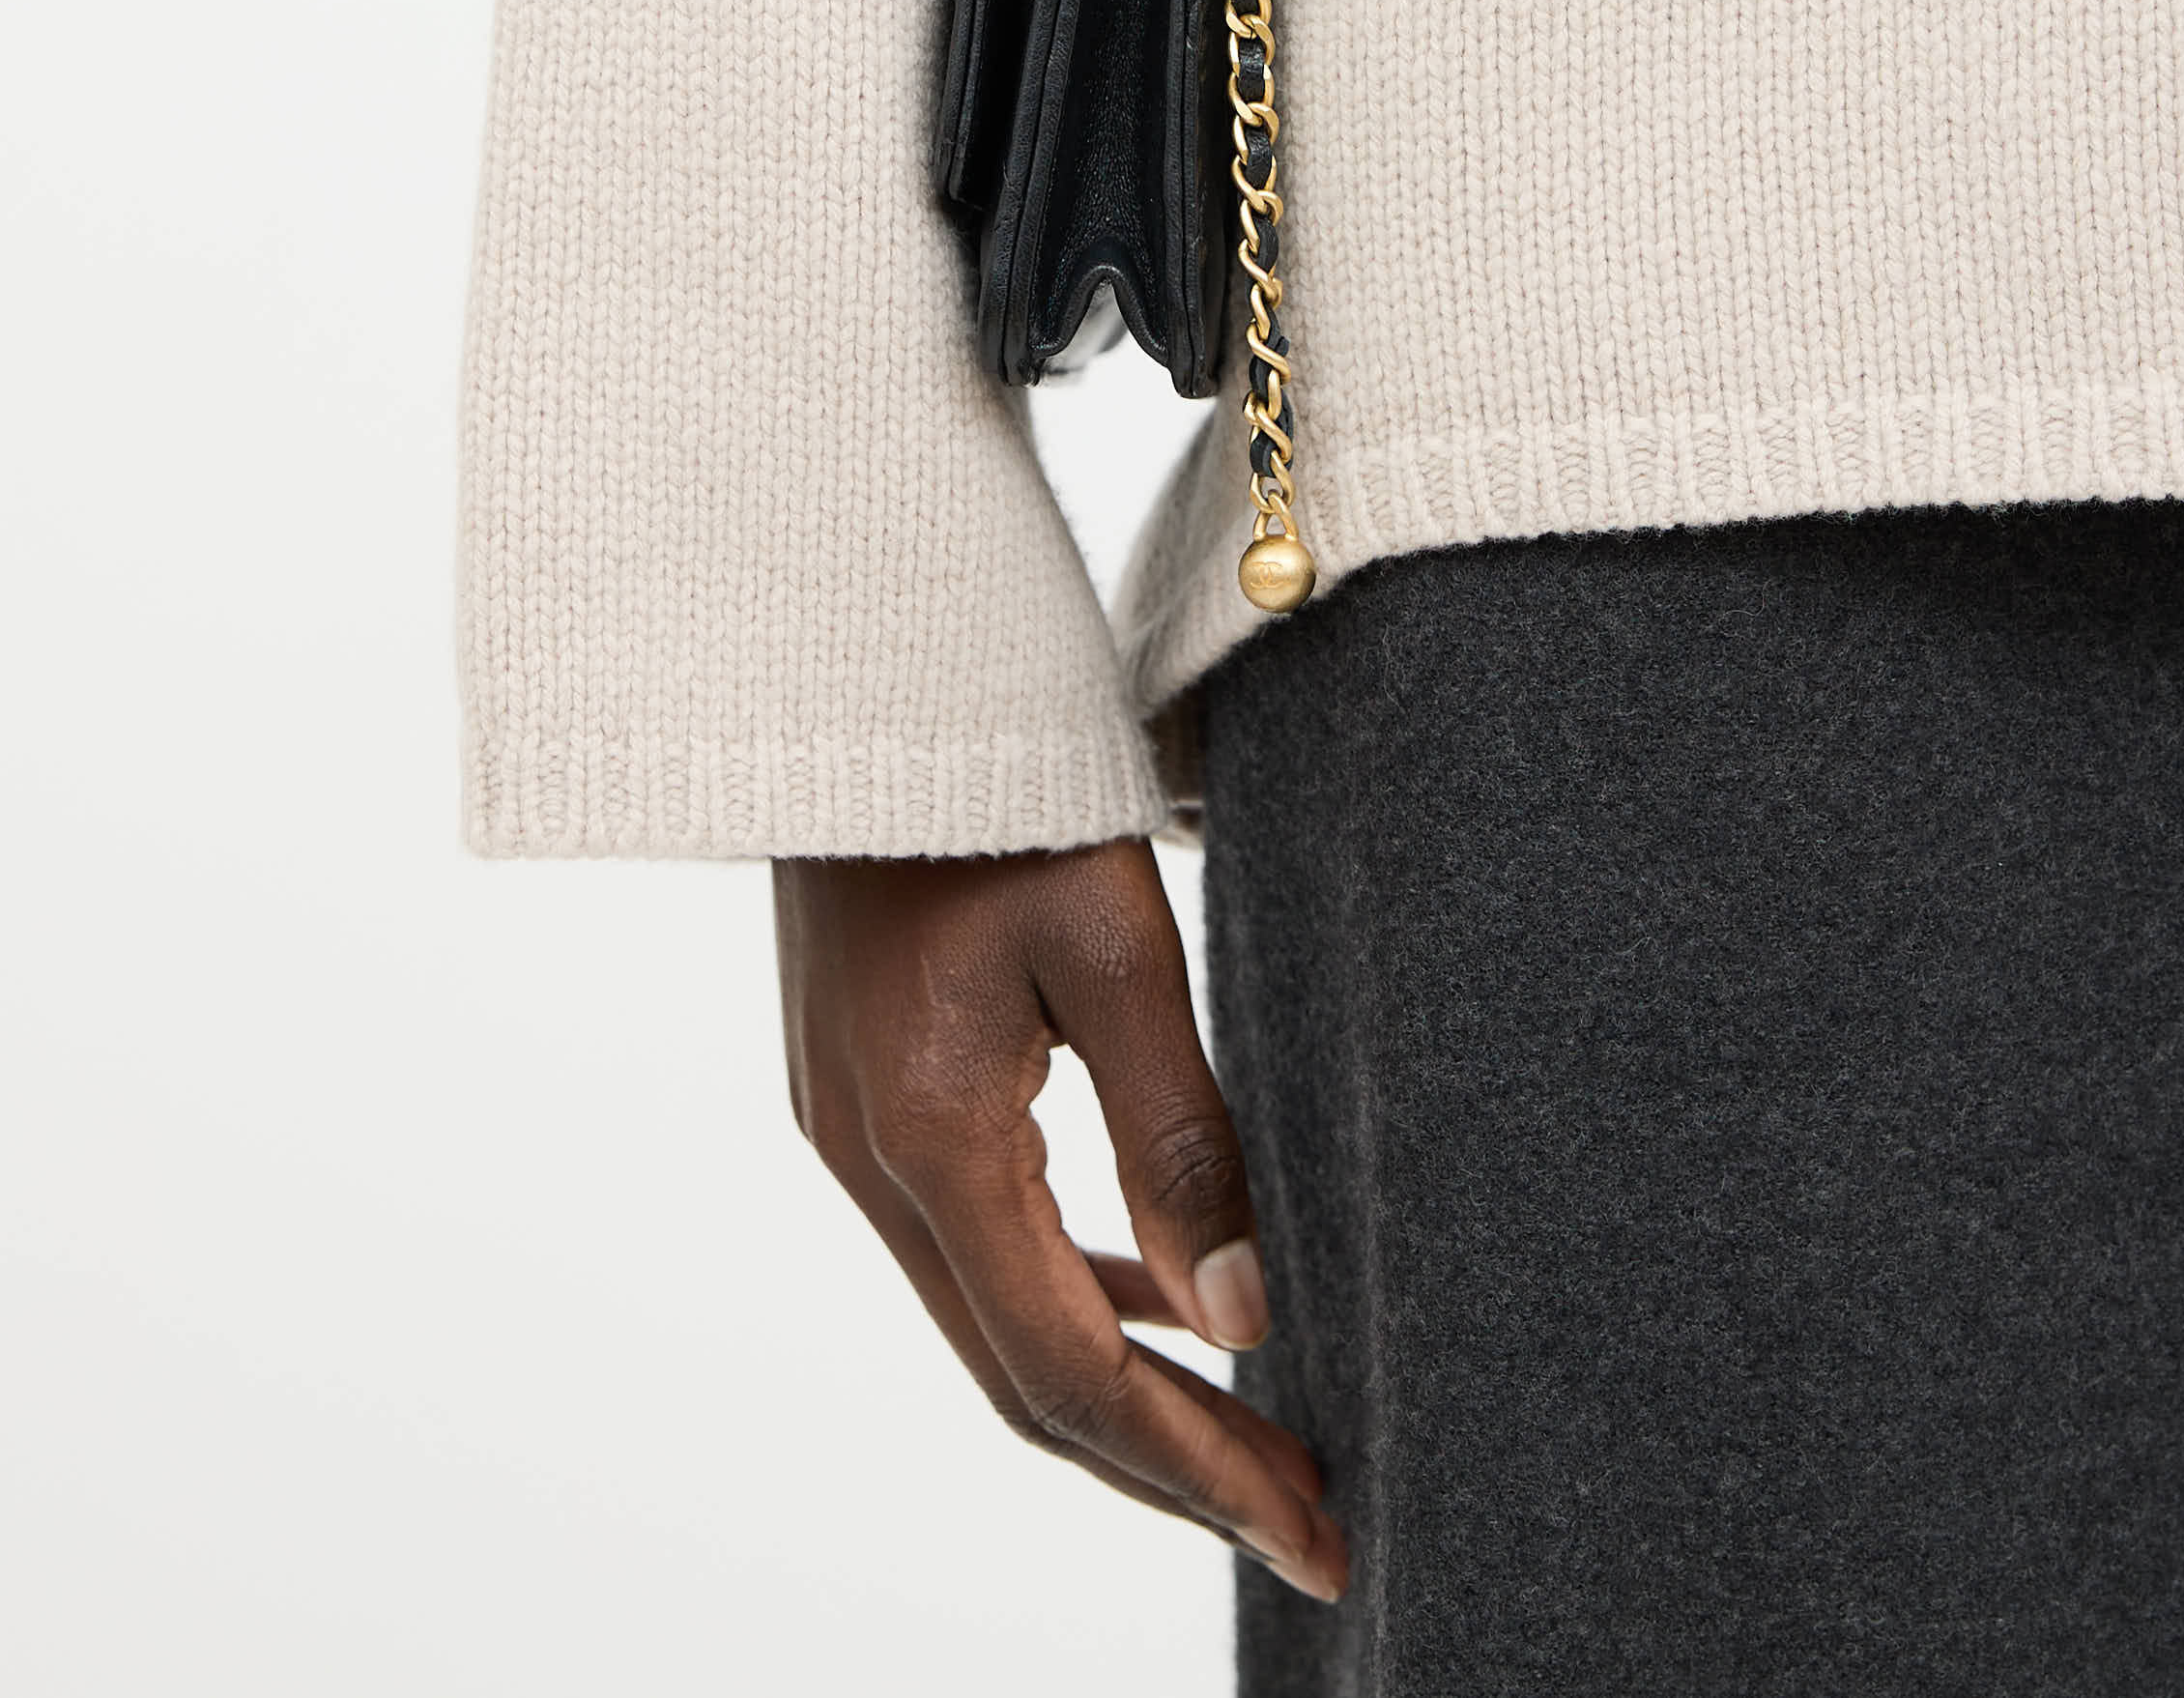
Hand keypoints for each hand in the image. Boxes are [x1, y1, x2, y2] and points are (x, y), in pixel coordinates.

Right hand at [772, 837, 1346, 1602]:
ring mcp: (853, 1127)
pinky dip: (1070, 1288)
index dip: (1196, 1469)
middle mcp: (872, 1160)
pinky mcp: (864, 1085)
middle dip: (1170, 1462)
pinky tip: (1157, 1291)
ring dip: (1122, 1386)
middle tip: (1311, 1515)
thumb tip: (1245, 1319)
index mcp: (931, 1137)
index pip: (1067, 1374)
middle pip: (1022, 1379)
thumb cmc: (995, 774)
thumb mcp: (1112, 937)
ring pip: (993, 1317)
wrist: (851, 669)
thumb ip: (1179, 1132)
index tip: (1315, 1532)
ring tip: (1258, 1432)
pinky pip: (975, 1236)